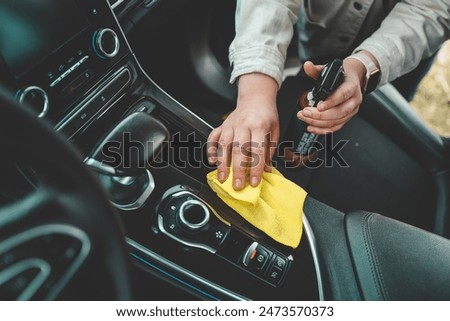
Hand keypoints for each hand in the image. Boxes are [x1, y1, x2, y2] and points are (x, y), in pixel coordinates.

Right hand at [207, 73, 278, 189]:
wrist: (255, 97)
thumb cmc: (266, 115)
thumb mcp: (274, 131)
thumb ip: (269, 151)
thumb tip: (265, 170)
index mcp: (259, 125)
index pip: (257, 150)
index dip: (255, 168)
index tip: (254, 181)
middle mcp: (243, 125)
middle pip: (238, 149)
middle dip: (237, 170)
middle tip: (237, 185)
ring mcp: (230, 124)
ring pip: (223, 145)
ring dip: (222, 163)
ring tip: (222, 178)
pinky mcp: (222, 125)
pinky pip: (213, 137)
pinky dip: (211, 150)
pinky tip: (212, 161)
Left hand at [297, 58, 366, 133]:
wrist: (353, 78)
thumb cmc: (341, 75)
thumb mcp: (329, 70)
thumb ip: (316, 69)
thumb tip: (307, 66)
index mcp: (351, 86)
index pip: (343, 95)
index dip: (331, 102)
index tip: (319, 106)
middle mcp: (354, 100)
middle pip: (339, 112)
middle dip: (321, 115)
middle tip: (306, 113)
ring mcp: (351, 110)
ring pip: (337, 121)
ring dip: (319, 122)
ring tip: (305, 118)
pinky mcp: (347, 118)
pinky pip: (336, 127)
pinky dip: (323, 130)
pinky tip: (312, 128)